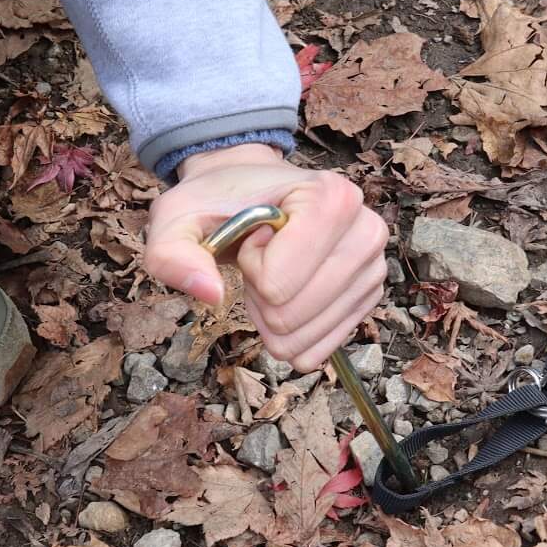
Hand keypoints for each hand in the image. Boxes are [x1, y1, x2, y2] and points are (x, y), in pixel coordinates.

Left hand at [145, 143, 388, 370]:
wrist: (253, 194)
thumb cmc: (219, 203)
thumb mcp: (176, 218)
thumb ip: (172, 253)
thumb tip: (209, 295)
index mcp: (332, 198)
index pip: (276, 283)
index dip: (250, 266)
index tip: (254, 235)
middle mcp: (367, 230)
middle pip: (290, 316)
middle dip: (259, 296)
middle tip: (261, 258)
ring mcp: (374, 268)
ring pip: (303, 339)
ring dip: (274, 315)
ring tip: (276, 272)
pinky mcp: (370, 300)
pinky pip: (318, 352)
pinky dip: (291, 334)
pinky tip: (292, 294)